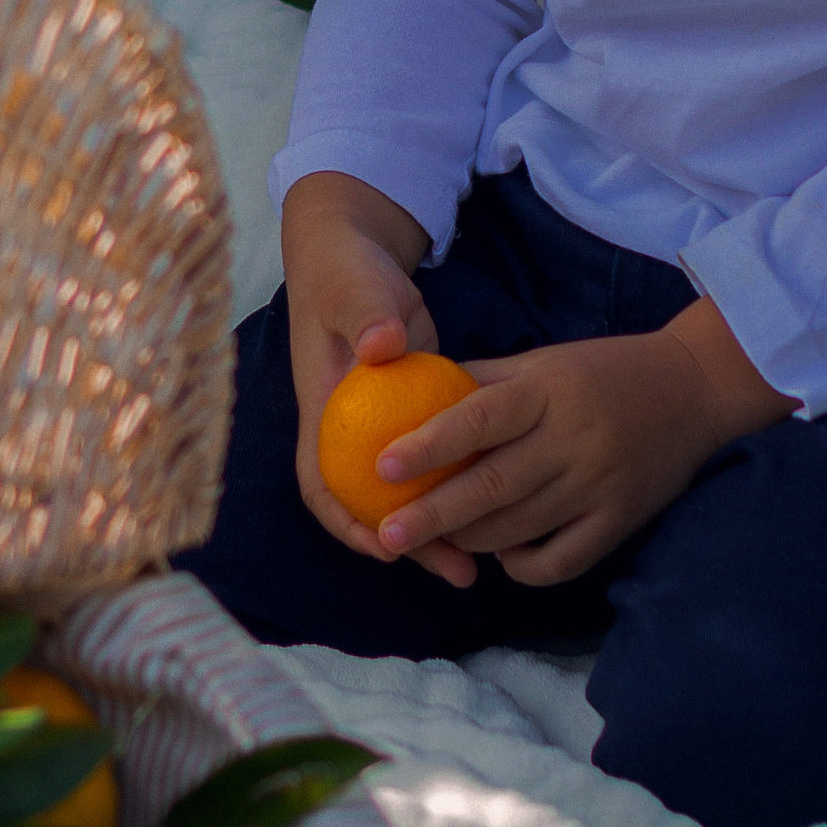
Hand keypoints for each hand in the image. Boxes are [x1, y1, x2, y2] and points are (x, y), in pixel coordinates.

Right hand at [279, 171, 445, 567]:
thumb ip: (366, 314)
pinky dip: (462, 488)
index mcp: (325, 413)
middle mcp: (352, 431)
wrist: (357, 255)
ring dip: (442, 528)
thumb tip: (383, 345)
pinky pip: (439, 466)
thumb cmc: (348, 273)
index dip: (347, 523)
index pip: (322, 483)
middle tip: (460, 572)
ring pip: (411, 495)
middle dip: (410, 546)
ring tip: (483, 565)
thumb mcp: (353, 289)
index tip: (385, 547)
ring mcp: (387, 427)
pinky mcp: (420, 415)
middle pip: (373, 507)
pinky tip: (504, 507)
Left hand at [370, 299, 791, 589]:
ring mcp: (599, 486)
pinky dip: (521, 566)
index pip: (479, 419)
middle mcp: (572, 440)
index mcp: (547, 391)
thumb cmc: (601, 372)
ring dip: (469, 540)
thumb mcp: (541, 362)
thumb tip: (406, 396)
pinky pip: (560, 561)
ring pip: (519, 529)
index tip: (382, 468)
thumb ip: (481, 381)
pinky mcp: (620, 521)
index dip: (428, 445)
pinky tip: (500, 554)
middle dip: (433, 516)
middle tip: (387, 538)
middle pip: (492, 486)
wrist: (695, 389)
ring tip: (432, 541)